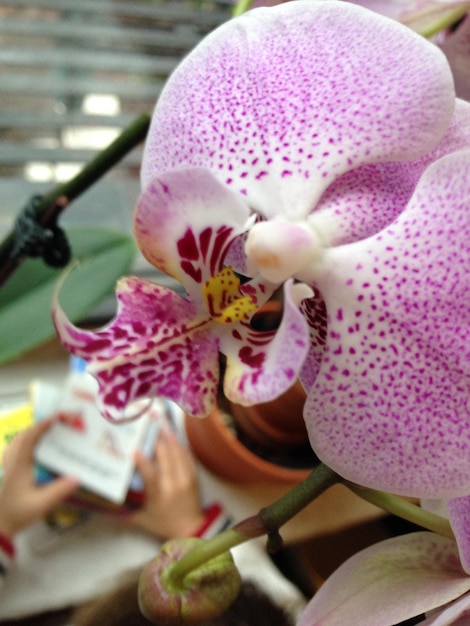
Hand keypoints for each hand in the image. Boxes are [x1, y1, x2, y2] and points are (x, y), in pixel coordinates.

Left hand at [0, 419, 78, 538]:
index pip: (30, 438)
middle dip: (38, 426)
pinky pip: (14, 451)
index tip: (57, 417)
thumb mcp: (42, 504)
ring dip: (30, 434)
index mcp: (20, 464)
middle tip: (54, 423)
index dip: (42, 425)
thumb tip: (78, 476)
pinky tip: (32, 451)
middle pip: (22, 437)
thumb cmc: (18, 513)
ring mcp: (8, 467)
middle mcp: (12, 462)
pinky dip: (24, 444)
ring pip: (16, 443)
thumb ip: (59, 490)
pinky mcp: (7, 474)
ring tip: (45, 433)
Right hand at [126, 432, 204, 539]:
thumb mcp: (142, 520)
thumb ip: (124, 513)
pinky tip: (176, 439)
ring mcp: (186, 479)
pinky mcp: (194, 478)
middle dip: (158, 442)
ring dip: (170, 441)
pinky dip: (181, 448)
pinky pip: (188, 458)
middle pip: (166, 458)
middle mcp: (173, 484)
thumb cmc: (164, 524)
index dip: (142, 461)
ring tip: (163, 427)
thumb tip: (104, 508)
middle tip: (150, 428)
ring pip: (178, 455)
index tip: (134, 449)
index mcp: (158, 495)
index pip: (150, 474)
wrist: (191, 529)